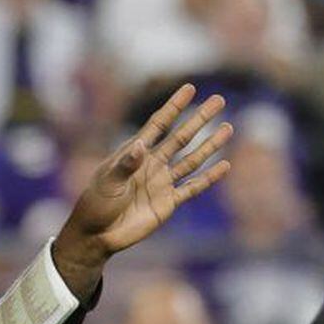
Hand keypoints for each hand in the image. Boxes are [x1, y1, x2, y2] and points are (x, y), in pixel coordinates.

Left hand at [53, 84, 231, 297]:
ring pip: (192, 159)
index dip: (174, 106)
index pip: (159, 124)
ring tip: (228, 127)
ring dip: (210, 144)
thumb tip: (141, 145)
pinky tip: (224, 165)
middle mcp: (153, 164)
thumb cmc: (96, 203)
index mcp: (135, 152)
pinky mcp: (168, 203)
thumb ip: (126, 165)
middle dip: (200, 118)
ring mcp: (162, 183)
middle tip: (219, 100)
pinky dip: (209, 178)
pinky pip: (193, 188)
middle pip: (182, 136)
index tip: (190, 88)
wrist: (97, 234)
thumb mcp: (107, 182)